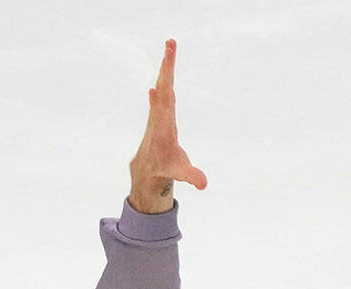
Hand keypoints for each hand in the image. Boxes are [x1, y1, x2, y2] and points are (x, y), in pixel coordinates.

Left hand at [128, 39, 206, 214]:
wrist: (147, 170)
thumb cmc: (164, 169)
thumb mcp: (179, 173)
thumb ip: (191, 176)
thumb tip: (204, 184)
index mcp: (162, 126)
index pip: (165, 101)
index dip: (165, 84)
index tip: (164, 67)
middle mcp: (158, 115)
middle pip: (164, 86)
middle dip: (167, 66)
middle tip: (170, 43)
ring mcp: (159, 113)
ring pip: (163, 85)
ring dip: (166, 66)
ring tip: (169, 46)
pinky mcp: (161, 113)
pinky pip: (164, 91)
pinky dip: (165, 78)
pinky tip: (162, 71)